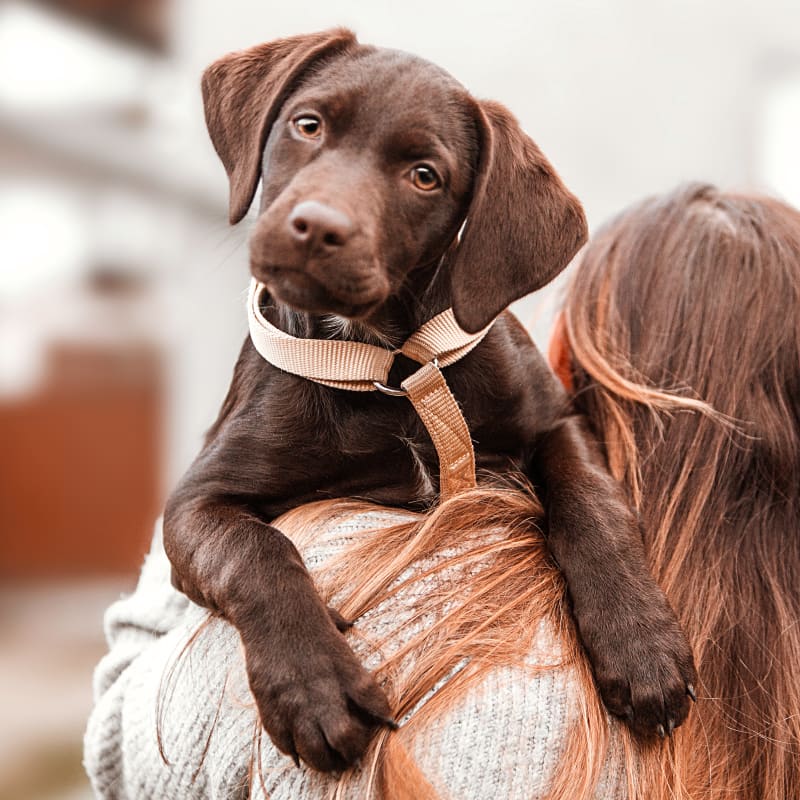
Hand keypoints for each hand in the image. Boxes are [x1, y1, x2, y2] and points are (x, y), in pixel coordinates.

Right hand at [240, 595, 395, 771]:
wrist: (269, 604)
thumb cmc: (306, 614)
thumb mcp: (337, 630)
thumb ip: (347, 652)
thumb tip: (355, 643)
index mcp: (345, 667)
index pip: (375, 704)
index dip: (383, 718)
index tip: (384, 722)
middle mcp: (321, 688)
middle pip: (345, 737)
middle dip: (353, 750)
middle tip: (354, 750)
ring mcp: (293, 700)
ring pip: (315, 751)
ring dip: (325, 758)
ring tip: (329, 755)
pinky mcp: (269, 704)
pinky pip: (285, 743)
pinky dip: (295, 749)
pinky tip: (301, 744)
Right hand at [577, 586, 696, 737]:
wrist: (609, 573)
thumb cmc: (634, 594)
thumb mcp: (665, 622)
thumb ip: (675, 653)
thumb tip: (689, 688)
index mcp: (678, 649)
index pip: (687, 690)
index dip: (681, 707)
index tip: (675, 714)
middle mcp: (660, 660)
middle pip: (670, 704)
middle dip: (667, 720)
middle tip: (660, 728)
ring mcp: (634, 663)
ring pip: (647, 707)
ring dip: (646, 721)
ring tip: (642, 724)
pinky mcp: (608, 662)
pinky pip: (617, 698)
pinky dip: (619, 706)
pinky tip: (619, 705)